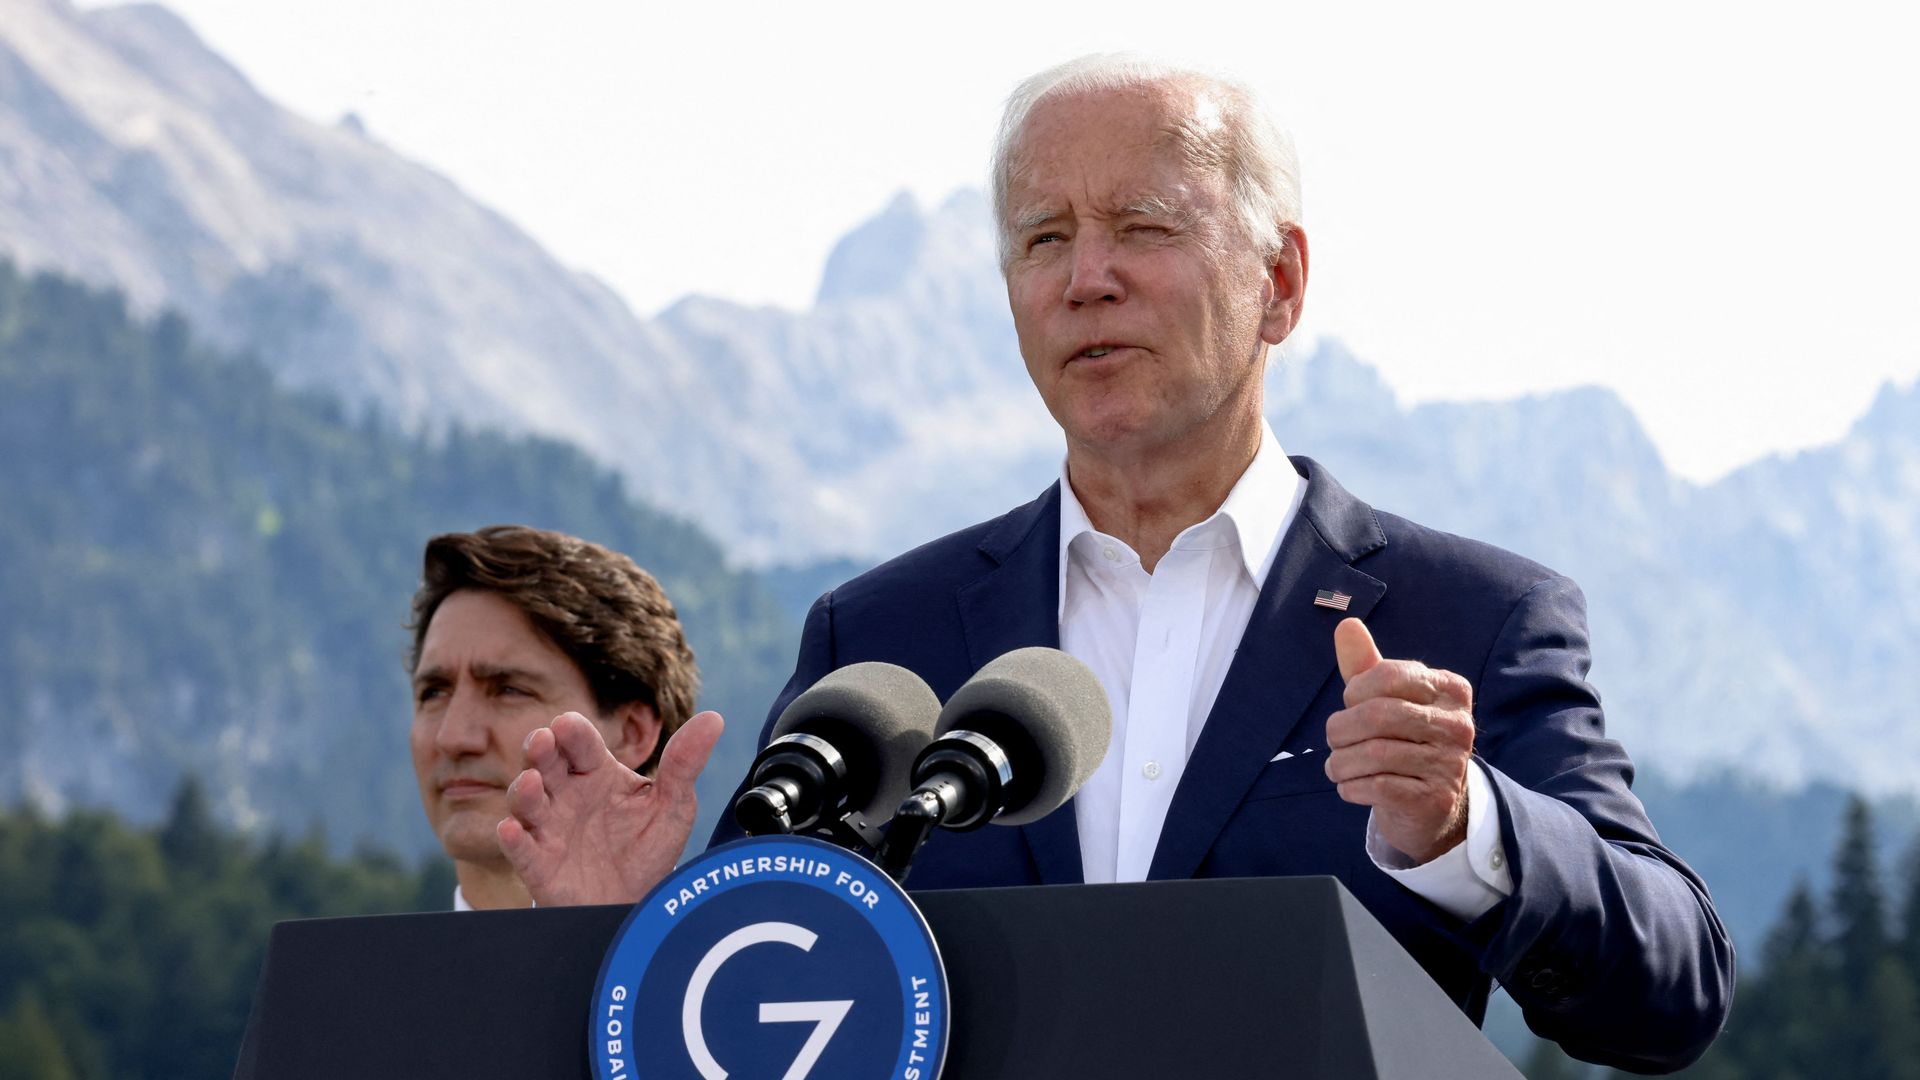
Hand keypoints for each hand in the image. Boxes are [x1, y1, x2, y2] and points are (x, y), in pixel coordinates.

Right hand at [498, 710, 723, 905]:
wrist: (636, 903)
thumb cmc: (648, 848)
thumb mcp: (673, 805)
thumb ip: (685, 764)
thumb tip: (714, 719)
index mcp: (597, 773)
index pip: (580, 743)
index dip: (572, 732)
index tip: (568, 724)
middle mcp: (567, 794)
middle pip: (545, 763)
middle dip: (540, 750)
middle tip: (543, 740)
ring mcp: (550, 827)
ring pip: (526, 801)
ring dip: (524, 790)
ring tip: (532, 783)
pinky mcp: (539, 863)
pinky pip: (520, 849)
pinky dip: (512, 840)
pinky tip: (511, 830)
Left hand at [1325, 618, 1474, 863]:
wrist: (1428, 805)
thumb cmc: (1401, 739)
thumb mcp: (1384, 699)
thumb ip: (1365, 664)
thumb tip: (1346, 623)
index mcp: (1450, 689)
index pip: (1389, 675)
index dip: (1355, 691)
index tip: (1350, 704)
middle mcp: (1459, 725)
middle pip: (1378, 715)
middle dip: (1341, 728)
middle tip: (1333, 739)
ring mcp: (1450, 764)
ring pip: (1374, 754)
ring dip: (1340, 762)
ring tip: (1337, 766)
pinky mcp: (1435, 799)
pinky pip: (1377, 786)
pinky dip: (1350, 786)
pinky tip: (1348, 786)